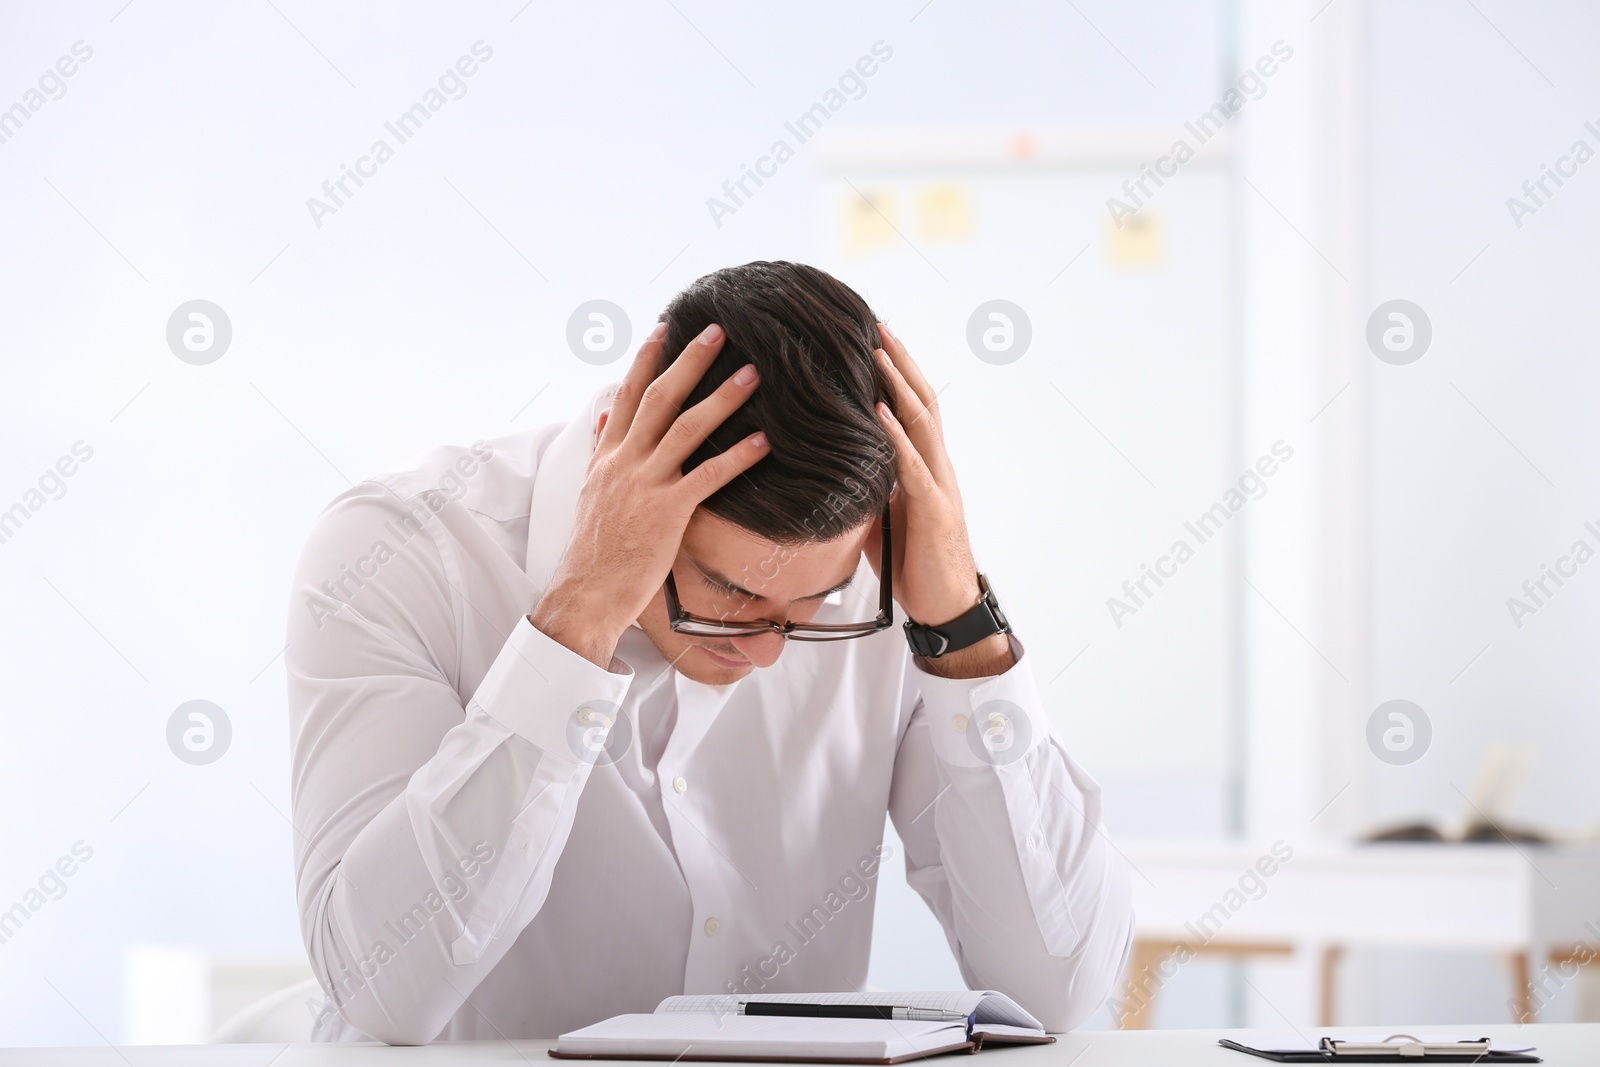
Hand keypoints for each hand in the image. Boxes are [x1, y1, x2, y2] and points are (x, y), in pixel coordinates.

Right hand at [530, 322, 768, 666]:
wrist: (587, 593)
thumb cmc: (595, 551)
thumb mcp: (590, 493)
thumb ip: (602, 452)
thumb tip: (606, 418)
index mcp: (607, 457)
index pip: (627, 395)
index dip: (646, 360)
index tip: (665, 328)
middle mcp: (624, 463)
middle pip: (659, 398)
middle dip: (688, 361)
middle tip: (718, 331)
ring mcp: (645, 485)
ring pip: (685, 429)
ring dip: (721, 398)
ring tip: (752, 374)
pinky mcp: (667, 513)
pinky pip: (707, 477)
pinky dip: (736, 457)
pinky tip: (763, 442)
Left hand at [866, 322, 1013, 677]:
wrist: (945, 606)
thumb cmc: (912, 563)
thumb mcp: (881, 517)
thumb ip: (866, 486)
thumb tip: (832, 467)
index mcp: (924, 467)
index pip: (912, 408)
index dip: (896, 372)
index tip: (874, 339)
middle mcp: (936, 466)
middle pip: (921, 401)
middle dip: (899, 362)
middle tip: (877, 324)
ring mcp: (938, 485)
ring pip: (921, 422)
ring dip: (898, 384)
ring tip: (877, 352)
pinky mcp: (933, 510)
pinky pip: (913, 466)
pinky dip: (896, 436)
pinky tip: (878, 411)